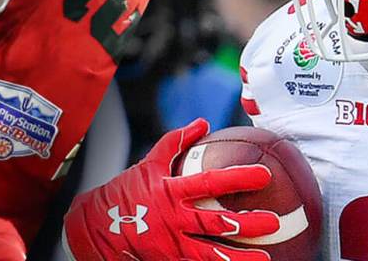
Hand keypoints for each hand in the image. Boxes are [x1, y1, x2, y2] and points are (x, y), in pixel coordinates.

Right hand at [63, 119, 278, 260]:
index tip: (264, 175)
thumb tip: (202, 122)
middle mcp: (173, 219)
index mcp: (170, 192)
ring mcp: (171, 244)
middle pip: (216, 221)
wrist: (93, 229)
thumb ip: (175, 142)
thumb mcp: (147, 165)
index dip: (238, 178)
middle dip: (247, 223)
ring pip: (211, 253)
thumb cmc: (124, 194)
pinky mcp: (168, 260)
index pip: (210, 183)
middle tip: (274, 221)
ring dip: (239, 257)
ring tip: (265, 258)